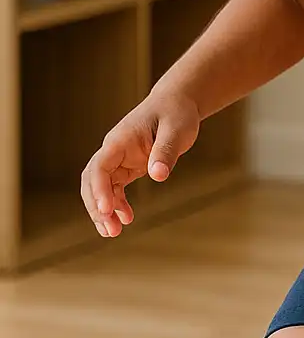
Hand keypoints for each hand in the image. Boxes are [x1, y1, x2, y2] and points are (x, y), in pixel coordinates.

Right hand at [80, 92, 199, 237]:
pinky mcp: (128, 167)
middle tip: (109, 230)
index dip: (100, 189)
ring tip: (112, 233)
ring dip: (104, 210)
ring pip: (100, 188)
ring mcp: (118, 159)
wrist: (176, 104)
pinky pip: (115, 189)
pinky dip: (117, 205)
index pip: (100, 167)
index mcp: (119, 140)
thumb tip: (158, 175)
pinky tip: (126, 219)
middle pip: (92, 180)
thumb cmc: (176, 113)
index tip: (106, 209)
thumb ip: (166, 152)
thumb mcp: (176, 130)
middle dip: (97, 206)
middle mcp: (113, 151)